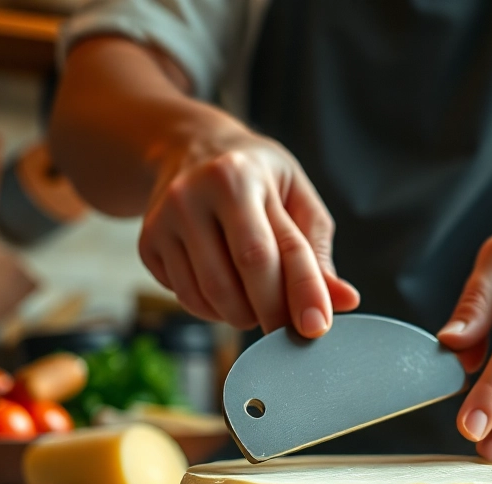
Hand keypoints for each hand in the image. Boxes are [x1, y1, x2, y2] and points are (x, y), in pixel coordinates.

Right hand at [139, 121, 358, 335]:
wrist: (188, 146)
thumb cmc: (256, 177)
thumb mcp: (294, 196)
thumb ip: (317, 250)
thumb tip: (345, 300)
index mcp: (240, 176)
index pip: (276, 248)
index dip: (301, 292)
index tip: (317, 328)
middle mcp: (195, 193)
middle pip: (241, 275)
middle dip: (272, 312)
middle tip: (288, 326)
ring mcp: (164, 219)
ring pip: (210, 295)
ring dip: (242, 315)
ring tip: (256, 302)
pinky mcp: (146, 243)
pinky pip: (185, 297)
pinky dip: (213, 310)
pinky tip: (227, 291)